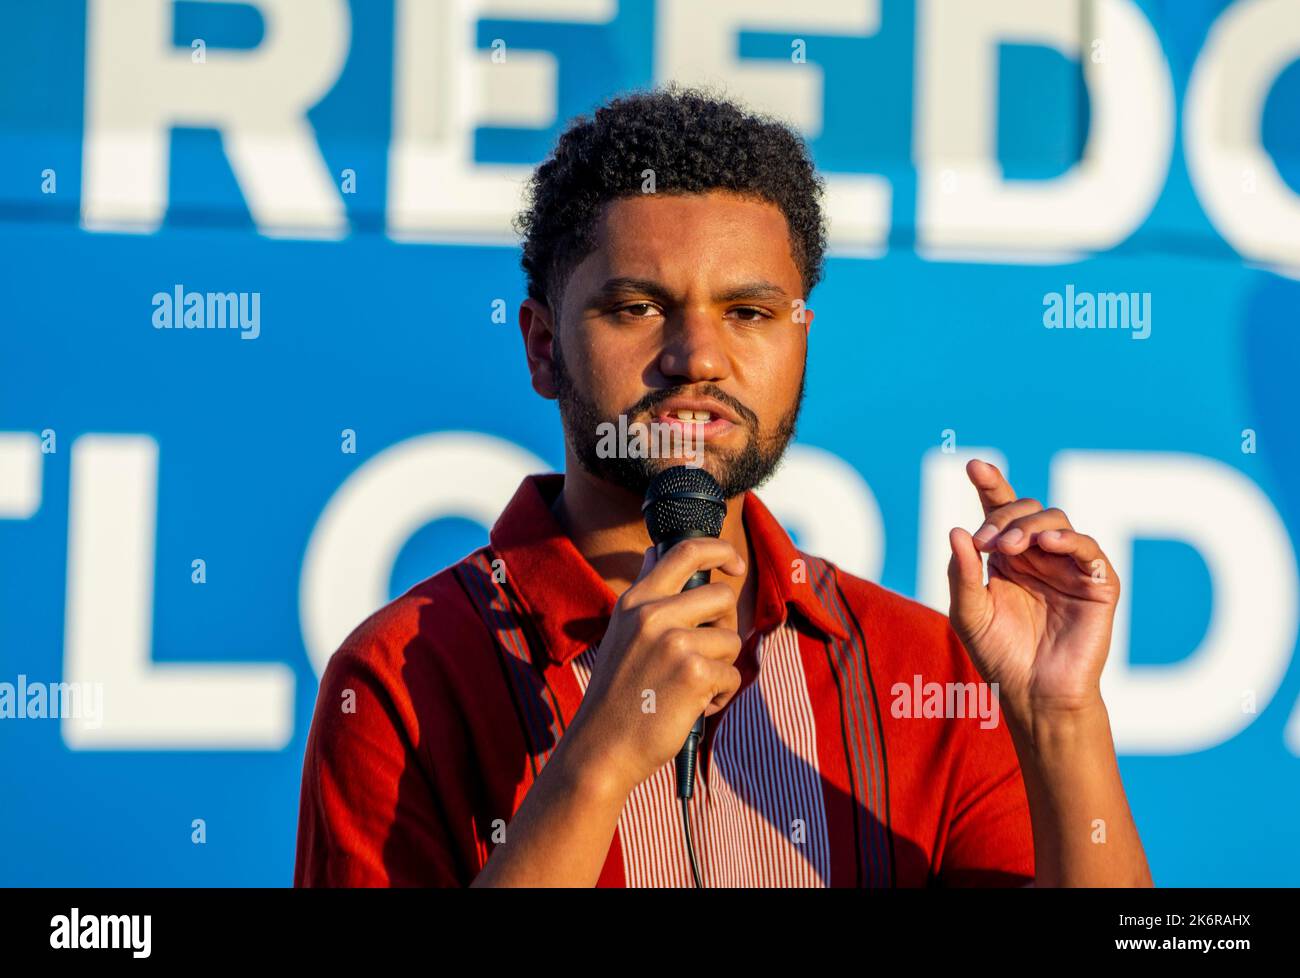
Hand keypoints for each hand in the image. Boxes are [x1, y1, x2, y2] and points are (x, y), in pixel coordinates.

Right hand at [571, 537, 745, 793]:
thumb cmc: (617, 694)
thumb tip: (655, 552)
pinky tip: (694, 707)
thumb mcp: (621, 631)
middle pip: (722, 595)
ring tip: (691, 688)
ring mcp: (674, 642)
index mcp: (636, 601)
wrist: (602, 747)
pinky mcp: (694, 673)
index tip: (734, 563)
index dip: (720, 550)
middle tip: (707, 653)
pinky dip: (721, 696)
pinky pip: (732, 675)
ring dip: (721, 667)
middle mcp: (653, 614)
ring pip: (732, 639)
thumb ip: (644, 592)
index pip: (686, 551)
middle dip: (725, 625)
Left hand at [946, 459, 1119, 726]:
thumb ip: (961, 574)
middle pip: (1027, 511)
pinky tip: (1049, 544)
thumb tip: (955, 531)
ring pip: (1056, 521)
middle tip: (987, 541)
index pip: (999, 511)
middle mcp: (1039, 556)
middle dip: (1004, 517)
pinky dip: (1070, 540)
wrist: (1033, 695)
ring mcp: (1068, 567)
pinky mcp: (1097, 584)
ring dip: (1030, 526)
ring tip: (1008, 547)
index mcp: (1007, 557)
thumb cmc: (999, 656)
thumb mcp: (968, 614)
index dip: (991, 485)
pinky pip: (1088, 549)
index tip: (974, 465)